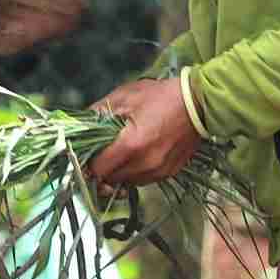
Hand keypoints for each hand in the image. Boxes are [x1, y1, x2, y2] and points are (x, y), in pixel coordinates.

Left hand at [87, 77, 202, 189]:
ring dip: (119, 172)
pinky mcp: (169, 173)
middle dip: (102, 168)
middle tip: (101, 152)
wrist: (199, 103)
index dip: (88, 163)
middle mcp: (145, 164)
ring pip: (126, 182)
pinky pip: (143, 180)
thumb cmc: (162, 96)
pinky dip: (135, 172)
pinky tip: (137, 155)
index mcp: (131, 145)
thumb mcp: (125, 97)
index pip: (98, 169)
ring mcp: (158, 171)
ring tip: (120, 152)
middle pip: (110, 179)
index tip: (85, 156)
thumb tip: (79, 124)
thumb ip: (98, 112)